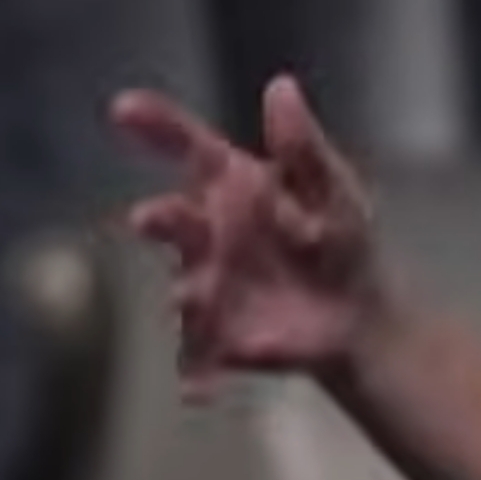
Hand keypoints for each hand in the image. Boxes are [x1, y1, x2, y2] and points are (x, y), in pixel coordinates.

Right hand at [107, 74, 389, 398]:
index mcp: (234, 188)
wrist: (357, 317)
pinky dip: (197, 375)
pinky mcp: (216, 337)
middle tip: (151, 219)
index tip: (123, 108)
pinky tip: (200, 393)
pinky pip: (199, 357)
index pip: (190, 149)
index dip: (156, 126)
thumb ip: (302, 146)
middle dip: (161, 221)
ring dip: (186, 297)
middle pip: (174, 221)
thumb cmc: (339, 240)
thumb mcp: (332, 189)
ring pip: (184, 290)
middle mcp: (208, 235)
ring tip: (194, 301)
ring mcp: (206, 287)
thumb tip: (281, 86)